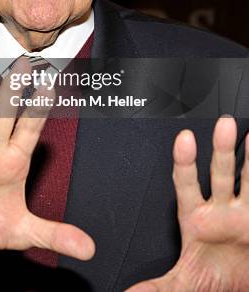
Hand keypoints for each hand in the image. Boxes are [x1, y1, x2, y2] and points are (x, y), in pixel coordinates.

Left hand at [126, 116, 248, 290]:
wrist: (239, 286)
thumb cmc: (212, 278)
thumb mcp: (185, 283)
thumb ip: (160, 287)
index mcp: (196, 218)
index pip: (187, 184)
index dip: (184, 162)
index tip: (183, 140)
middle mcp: (220, 209)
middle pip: (220, 173)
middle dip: (221, 149)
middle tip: (222, 123)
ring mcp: (243, 211)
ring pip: (247, 178)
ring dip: (248, 155)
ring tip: (248, 133)